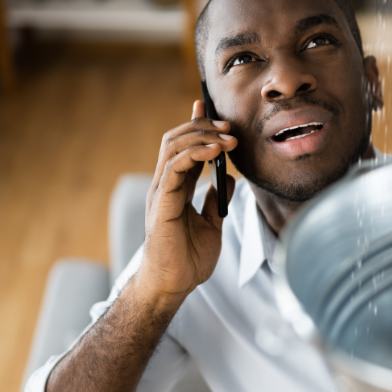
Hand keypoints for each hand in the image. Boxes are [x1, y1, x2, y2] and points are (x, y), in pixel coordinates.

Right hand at [138, 100, 236, 303]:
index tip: (206, 106)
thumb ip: (217, 200)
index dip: (193, 124)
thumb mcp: (212, 224)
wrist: (175, 285)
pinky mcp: (163, 202)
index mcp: (175, 188)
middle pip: (176, 140)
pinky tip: (214, 151)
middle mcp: (165, 186)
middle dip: (203, 126)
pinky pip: (175, 167)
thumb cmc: (188, 259)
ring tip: (227, 137)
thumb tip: (230, 179)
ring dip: (202, 136)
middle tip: (229, 126)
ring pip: (173, 147)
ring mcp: (162, 192)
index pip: (182, 147)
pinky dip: (195, 153)